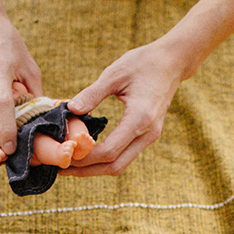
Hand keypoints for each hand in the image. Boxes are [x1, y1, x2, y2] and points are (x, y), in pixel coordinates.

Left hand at [67, 39, 185, 176]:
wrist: (172, 62)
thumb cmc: (143, 63)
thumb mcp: (115, 73)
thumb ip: (92, 94)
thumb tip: (70, 109)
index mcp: (140, 118)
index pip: (109, 151)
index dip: (84, 157)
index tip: (63, 154)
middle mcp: (148, 133)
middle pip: (115, 166)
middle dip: (87, 170)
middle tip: (61, 169)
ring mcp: (150, 136)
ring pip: (121, 164)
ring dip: (95, 168)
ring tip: (71, 164)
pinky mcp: (148, 135)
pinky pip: (125, 155)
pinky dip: (105, 159)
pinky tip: (87, 153)